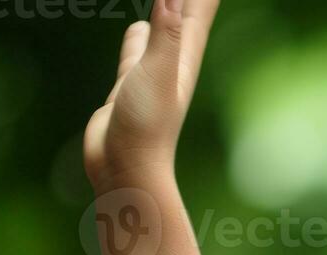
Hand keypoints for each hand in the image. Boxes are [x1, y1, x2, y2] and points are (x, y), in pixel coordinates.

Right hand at [83, 0, 219, 192]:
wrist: (126, 168)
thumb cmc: (146, 127)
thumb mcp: (157, 73)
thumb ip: (165, 34)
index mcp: (185, 53)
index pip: (200, 6)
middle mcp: (173, 59)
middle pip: (185, 10)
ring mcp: (152, 70)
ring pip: (162, 25)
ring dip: (168, 6)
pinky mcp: (129, 81)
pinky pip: (136, 46)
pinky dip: (139, 31)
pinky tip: (138, 27)